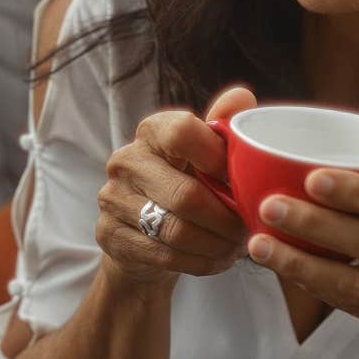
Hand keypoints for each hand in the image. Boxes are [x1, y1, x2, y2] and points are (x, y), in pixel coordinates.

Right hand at [95, 86, 255, 285]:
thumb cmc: (184, 184)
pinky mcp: (109, 234)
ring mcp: (112, 198)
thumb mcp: (205, 155)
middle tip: (249, 230)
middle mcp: (125, 160)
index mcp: (151, 132)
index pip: (182, 132)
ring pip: (176, 230)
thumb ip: (223, 126)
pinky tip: (217, 260)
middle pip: (185, 195)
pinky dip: (200, 262)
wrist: (143, 233)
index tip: (242, 182)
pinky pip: (164, 255)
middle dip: (226, 219)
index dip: (220, 158)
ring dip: (216, 245)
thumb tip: (242, 96)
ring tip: (237, 248)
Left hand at [244, 169, 358, 358]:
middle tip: (269, 208)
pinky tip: (292, 273)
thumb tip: (323, 178)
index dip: (355, 193)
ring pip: (354, 285)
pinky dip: (320, 290)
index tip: (313, 178)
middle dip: (313, 225)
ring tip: (262, 247)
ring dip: (302, 265)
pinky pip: (357, 310)